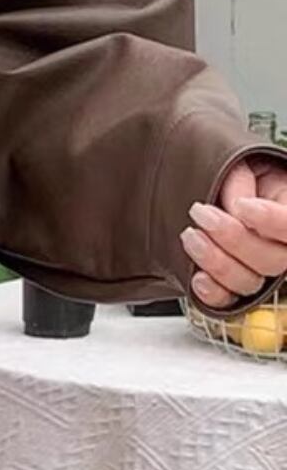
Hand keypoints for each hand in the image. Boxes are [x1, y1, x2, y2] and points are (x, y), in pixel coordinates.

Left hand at [182, 153, 286, 308]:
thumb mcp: (244, 168)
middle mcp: (281, 248)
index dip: (271, 221)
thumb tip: (236, 208)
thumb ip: (242, 185)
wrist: (216, 189)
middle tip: (202, 213)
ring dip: (216, 261)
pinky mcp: (231, 285)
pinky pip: (228, 301)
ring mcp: (257, 269)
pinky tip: (198, 277)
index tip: (242, 206)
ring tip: (191, 236)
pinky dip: (212, 293)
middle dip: (233, 238)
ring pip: (249, 281)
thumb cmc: (236, 176)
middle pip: (272, 260)